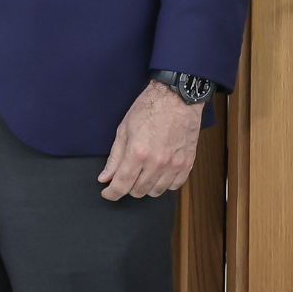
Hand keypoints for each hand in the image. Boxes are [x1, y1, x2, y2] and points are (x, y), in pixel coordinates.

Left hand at [97, 81, 202, 200]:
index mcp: (138, 152)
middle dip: (128, 187)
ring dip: (146, 187)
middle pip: (138, 191)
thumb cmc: (149, 109)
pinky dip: (164, 184)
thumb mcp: (124, 129)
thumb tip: (105, 177)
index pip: (122, 184)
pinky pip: (174, 186)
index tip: (107, 193)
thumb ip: (115, 157)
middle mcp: (157, 162)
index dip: (111, 193)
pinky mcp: (187, 164)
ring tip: (142, 174)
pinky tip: (158, 174)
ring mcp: (174, 164)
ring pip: (156, 191)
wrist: (177, 98)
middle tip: (126, 176)